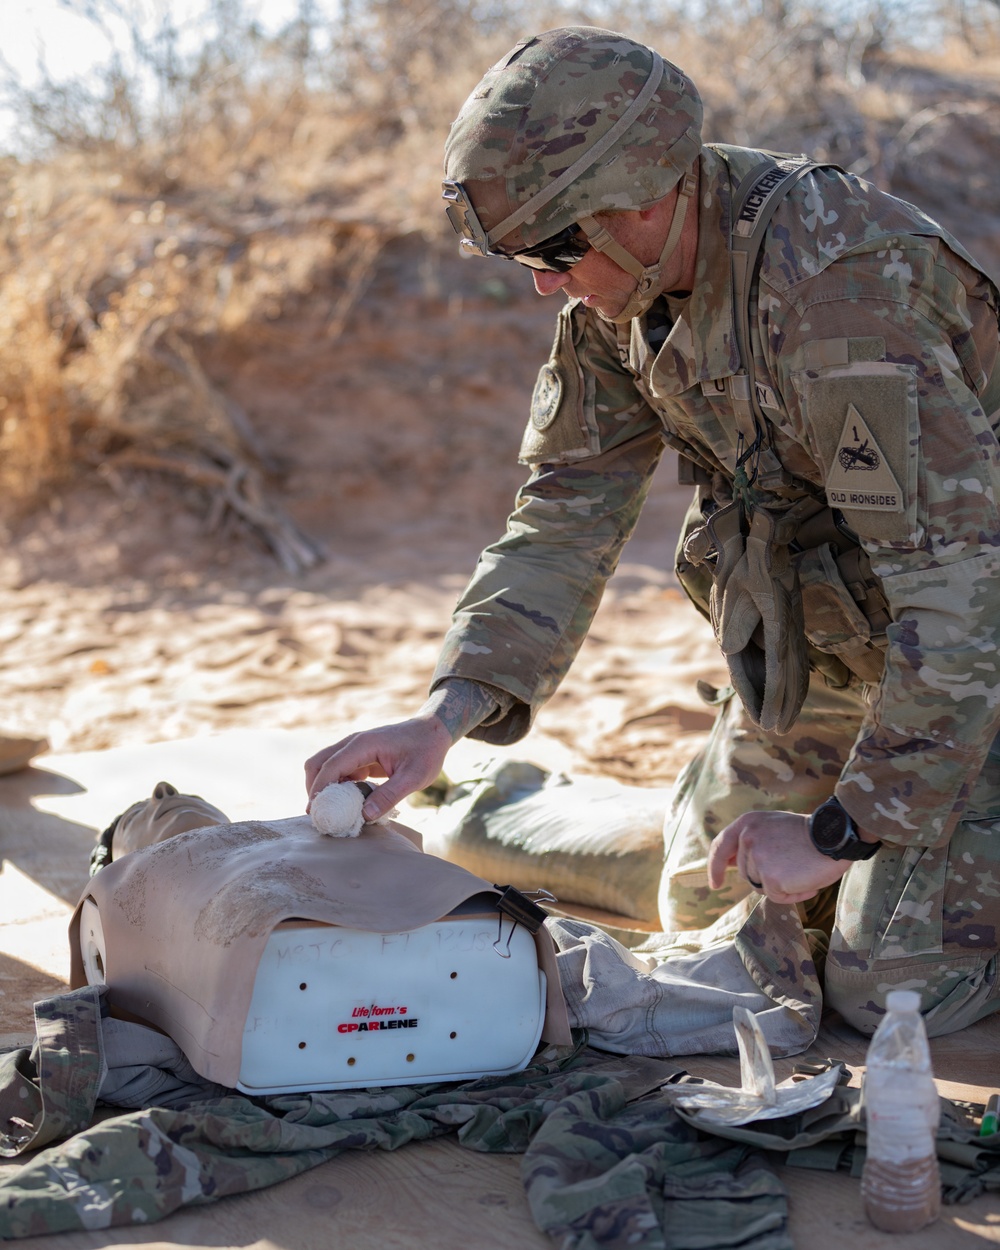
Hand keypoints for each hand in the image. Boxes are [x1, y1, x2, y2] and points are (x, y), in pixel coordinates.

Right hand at [304, 715, 451, 821]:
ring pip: (325, 767)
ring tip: (333, 812)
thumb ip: (390, 795)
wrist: (433, 732)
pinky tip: (349, 803)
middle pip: (317, 763)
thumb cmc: (426, 751)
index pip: (331, 766)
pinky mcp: (359, 757)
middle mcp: (353, 744)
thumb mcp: (413, 777)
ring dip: (324, 788)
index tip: (314, 811)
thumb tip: (364, 815)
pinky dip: (337, 787)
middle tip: (320, 814)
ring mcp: (354, 749)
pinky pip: (339, 771)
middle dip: (314, 788)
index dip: (319, 789)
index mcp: (364, 744)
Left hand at [706, 809, 851, 903]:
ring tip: (802, 871)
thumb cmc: (809, 834)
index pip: (720, 847)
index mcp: (747, 823)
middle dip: (767, 877)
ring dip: (781, 886)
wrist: (834, 836)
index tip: (715, 883)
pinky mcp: (770, 877)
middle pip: (746, 873)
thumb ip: (752, 841)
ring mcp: (757, 858)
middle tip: (792, 866)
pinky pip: (776, 896)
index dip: (715, 867)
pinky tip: (808, 882)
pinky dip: (793, 895)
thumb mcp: (773, 827)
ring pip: (761, 886)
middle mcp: (747, 838)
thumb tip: (731, 864)